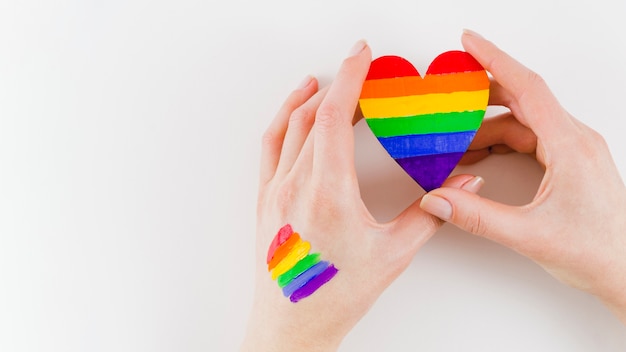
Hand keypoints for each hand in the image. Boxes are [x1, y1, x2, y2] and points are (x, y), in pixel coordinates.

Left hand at [241, 41, 481, 350]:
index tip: (362, 56)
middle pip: (312, 116)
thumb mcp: (393, 255)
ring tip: (326, 81)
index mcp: (327, 193)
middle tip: (360, 70)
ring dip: (307, 98)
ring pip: (287, 127)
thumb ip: (430, 214)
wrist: (292, 324)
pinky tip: (293, 114)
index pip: (332, 118)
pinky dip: (283, 122)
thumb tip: (462, 186)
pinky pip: (270, 148)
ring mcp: (274, 192)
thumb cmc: (337, 295)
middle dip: (339, 85)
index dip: (349, 79)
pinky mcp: (264, 200)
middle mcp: (294, 186)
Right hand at [420, 30, 625, 322]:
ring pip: (523, 122)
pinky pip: (529, 139)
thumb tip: (437, 198)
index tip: (469, 42)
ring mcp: (573, 151)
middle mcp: (574, 141)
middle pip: (523, 100)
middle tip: (449, 92)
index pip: (528, 89)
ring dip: (486, 127)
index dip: (495, 60)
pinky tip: (477, 156)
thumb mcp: (529, 235)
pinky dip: (500, 141)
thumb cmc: (596, 252)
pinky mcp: (569, 163)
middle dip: (482, 93)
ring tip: (453, 140)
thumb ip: (477, 216)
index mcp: (570, 147)